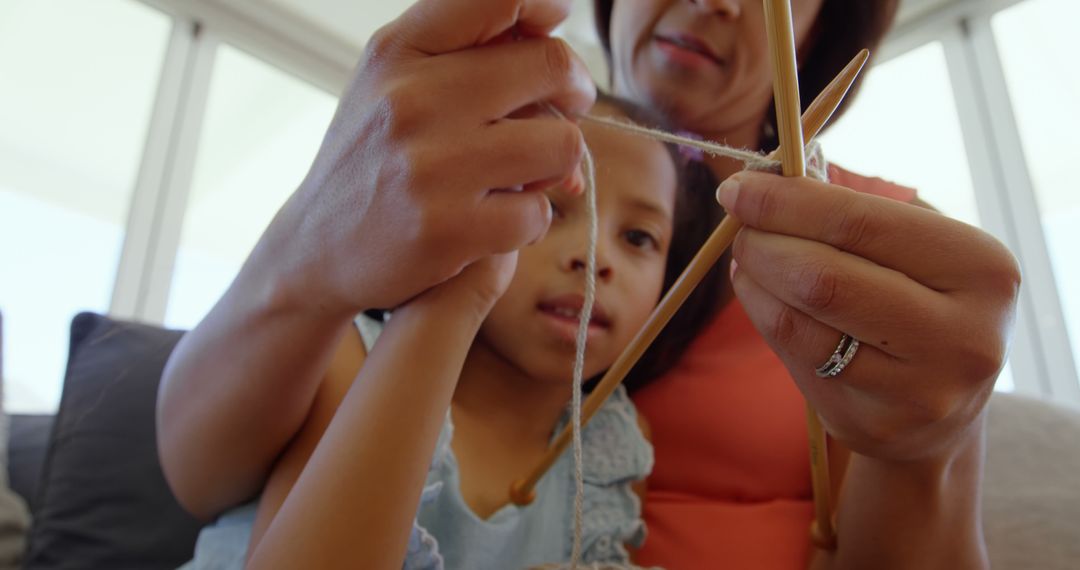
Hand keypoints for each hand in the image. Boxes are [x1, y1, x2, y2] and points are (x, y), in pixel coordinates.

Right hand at [252, 0, 594, 315]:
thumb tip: (555, 15)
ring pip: (563, 145)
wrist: (316, 249)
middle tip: (562, 112)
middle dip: (574, 92)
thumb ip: (461, 42)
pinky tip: (497, 220)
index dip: (545, 9)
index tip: (552, 30)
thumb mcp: (392, 79)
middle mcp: (413, 99)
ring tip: (525, 173)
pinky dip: (528, 221)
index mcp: (399, 51)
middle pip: (552, 68)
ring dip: (556, 165)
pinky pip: (538, 212)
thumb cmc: (375, 158)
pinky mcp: (448, 230)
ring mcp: (432, 166)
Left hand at [717, 172, 1020, 462]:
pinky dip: (763, 314)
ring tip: (746, 257)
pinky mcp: (875, 424)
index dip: (788, 202)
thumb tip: (768, 179)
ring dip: (755, 280)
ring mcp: (920, 391)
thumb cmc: (921, 302)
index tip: (738, 187)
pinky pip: (796, 357)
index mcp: (982, 269)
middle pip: (825, 278)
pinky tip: (757, 291)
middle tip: (739, 227)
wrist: (944, 408)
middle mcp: (962, 336)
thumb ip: (854, 214)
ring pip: (802, 322)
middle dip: (764, 242)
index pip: (862, 223)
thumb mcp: (917, 250)